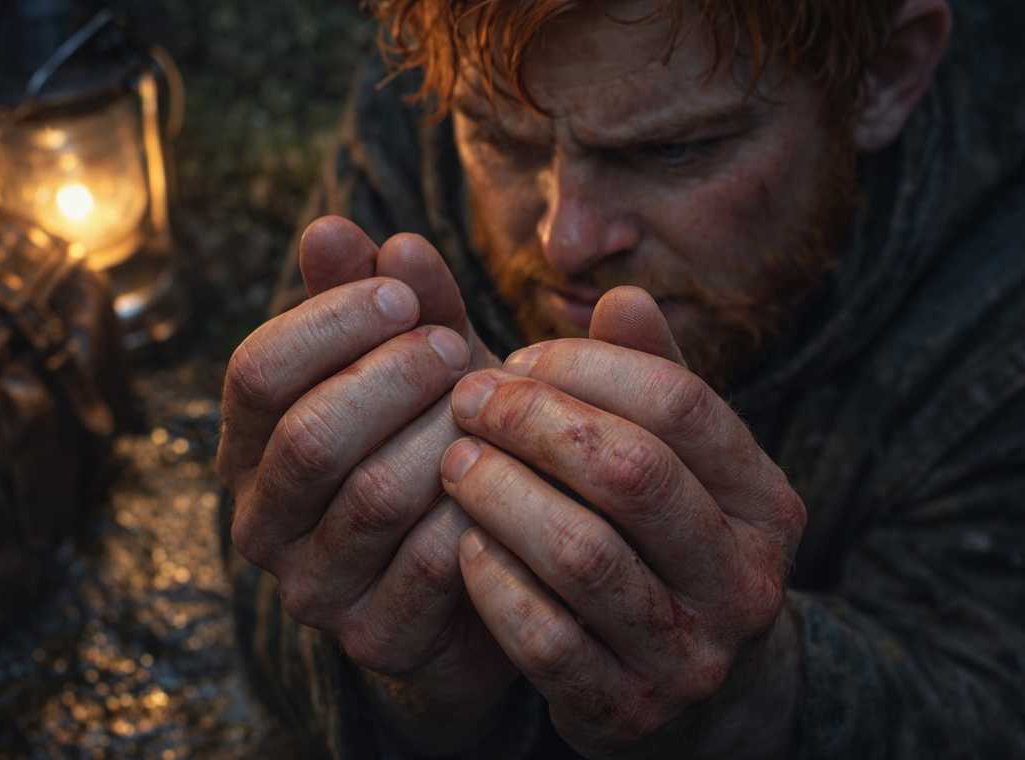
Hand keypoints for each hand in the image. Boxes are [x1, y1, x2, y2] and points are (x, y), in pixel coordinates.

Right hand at [219, 217, 516, 752]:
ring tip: (491, 404)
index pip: (255, 371)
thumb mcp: (413, 361)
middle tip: (457, 349)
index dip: (331, 319)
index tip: (405, 292)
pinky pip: (431, 560)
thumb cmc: (442, 440)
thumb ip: (376, 300)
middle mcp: (262, 521)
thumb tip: (332, 226)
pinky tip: (512, 472)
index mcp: (250, 446)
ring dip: (443, 435)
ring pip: (371, 495)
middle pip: (309, 435)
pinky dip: (477, 504)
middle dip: (394, 376)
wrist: (486, 561)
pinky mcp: (377, 638)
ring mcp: (314, 589)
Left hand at [441, 287, 807, 758]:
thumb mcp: (677, 463)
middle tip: (468, 399)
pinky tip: (461, 541)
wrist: (694, 691)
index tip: (516, 358)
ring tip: (453, 460)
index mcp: (765, 500)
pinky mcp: (628, 710)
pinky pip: (546, 640)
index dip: (585, 367)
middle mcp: (745, 578)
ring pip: (583, 556)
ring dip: (501, 495)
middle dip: (534, 422)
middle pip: (630, 472)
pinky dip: (493, 583)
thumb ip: (652, 380)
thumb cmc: (665, 543)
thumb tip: (622, 292)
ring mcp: (691, 654)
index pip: (679, 403)